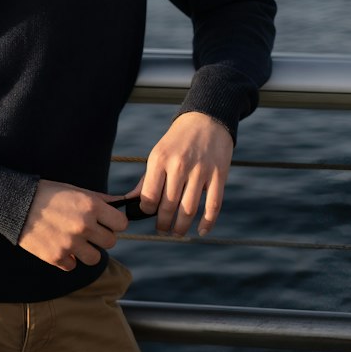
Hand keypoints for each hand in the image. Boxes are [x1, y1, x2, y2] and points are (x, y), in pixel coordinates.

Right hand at [19, 180, 128, 270]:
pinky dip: (67, 259)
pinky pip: (72, 266)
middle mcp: (84, 226)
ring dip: (86, 252)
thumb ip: (99, 199)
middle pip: (110, 242)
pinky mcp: (56, 257)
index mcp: (91, 206)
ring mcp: (70, 243)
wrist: (16, 204)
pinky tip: (59, 246)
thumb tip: (120, 203)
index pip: (121, 223)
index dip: (114, 223)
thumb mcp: (75, 190)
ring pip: (94, 258)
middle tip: (88, 232)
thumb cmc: (47, 194)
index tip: (105, 223)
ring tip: (74, 242)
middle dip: (100, 237)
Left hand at [131, 112, 232, 236]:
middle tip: (162, 229)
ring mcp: (201, 171)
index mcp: (160, 160)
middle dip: (163, 224)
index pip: (149, 196)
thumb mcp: (158, 154)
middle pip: (168, 206)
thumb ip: (146, 179)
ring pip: (189, 210)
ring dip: (181, 227)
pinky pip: (213, 206)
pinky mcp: (219, 175)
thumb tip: (131, 202)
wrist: (206, 120)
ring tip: (177, 232)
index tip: (148, 213)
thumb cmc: (177, 141)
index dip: (147, 210)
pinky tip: (200, 231)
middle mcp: (179, 166)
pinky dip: (207, 223)